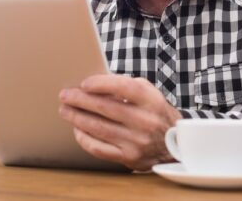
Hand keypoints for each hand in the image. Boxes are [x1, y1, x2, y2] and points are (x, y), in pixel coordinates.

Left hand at [58, 74, 181, 170]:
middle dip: (80, 100)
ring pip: (98, 128)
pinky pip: (99, 148)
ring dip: (77, 118)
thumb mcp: (149, 93)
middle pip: (105, 107)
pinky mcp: (129, 158)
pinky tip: (77, 129)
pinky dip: (84, 138)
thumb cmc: (155, 112)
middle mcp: (145, 121)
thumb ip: (125, 86)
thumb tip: (93, 84)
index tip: (84, 83)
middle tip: (64, 95)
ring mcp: (137, 142)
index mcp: (151, 101)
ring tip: (65, 110)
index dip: (101, 84)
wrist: (176, 144)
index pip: (123, 87)